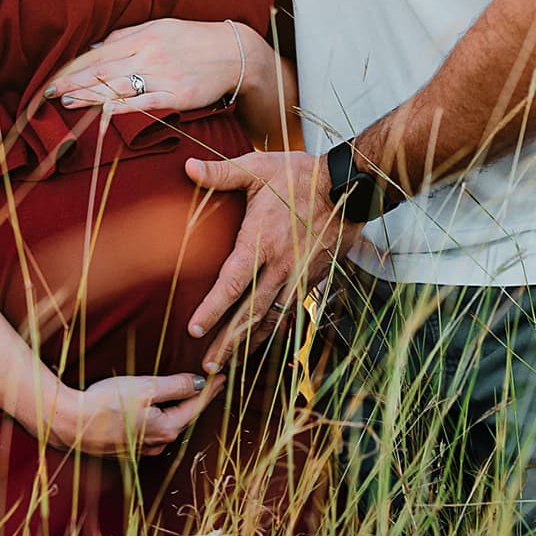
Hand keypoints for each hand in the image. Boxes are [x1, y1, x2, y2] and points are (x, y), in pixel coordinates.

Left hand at [44, 19, 253, 114]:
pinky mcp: (177, 95)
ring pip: (119, 86)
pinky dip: (124, 107)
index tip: (53, 77)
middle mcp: (149, 54)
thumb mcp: (160, 27)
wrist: (235, 52)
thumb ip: (126, 36)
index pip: (99, 53)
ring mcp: (163, 75)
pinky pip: (146, 103)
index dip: (74, 67)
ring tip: (66, 103)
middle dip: (73, 82)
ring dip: (90, 96)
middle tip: (48, 93)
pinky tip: (105, 113)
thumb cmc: (194, 40)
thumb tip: (95, 46)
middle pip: (104, 70)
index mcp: (143, 36)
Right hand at [50, 370, 223, 457]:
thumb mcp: (145, 387)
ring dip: (179, 411)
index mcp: (166, 428)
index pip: (196, 406)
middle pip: (184, 418)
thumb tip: (201, 383)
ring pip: (168, 426)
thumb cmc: (105, 402)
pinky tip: (159, 411)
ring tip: (189, 395)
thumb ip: (176, 386)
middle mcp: (158, 443)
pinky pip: (152, 432)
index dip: (211, 389)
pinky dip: (161, 419)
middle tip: (212, 383)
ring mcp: (141, 449)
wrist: (69, 423)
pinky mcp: (126, 449)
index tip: (223, 376)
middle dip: (198, 400)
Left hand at [182, 150, 362, 374]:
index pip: (232, 282)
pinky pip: (290, 312)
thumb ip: (221, 173)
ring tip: (230, 366)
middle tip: (208, 369)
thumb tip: (186, 166)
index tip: (194, 330)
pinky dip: (274, 331)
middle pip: (251, 313)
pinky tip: (261, 342)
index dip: (213, 309)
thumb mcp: (258, 168)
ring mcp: (299, 276)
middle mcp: (280, 266)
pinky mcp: (312, 279)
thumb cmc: (298, 176)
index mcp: (261, 241)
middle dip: (228, 343)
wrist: (349, 186)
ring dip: (250, 343)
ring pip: (272, 318)